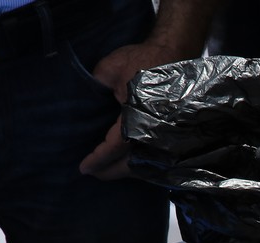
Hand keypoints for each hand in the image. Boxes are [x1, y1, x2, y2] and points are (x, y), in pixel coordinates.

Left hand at [79, 43, 183, 179]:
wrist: (176, 51)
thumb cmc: (144, 59)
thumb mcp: (109, 69)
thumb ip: (94, 86)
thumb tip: (83, 100)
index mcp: (137, 118)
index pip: (113, 147)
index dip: (98, 159)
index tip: (84, 168)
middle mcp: (154, 132)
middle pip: (132, 165)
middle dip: (111, 172)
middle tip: (95, 173)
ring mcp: (167, 135)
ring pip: (147, 165)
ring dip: (129, 170)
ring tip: (112, 170)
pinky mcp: (174, 133)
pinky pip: (158, 156)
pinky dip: (144, 163)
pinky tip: (134, 163)